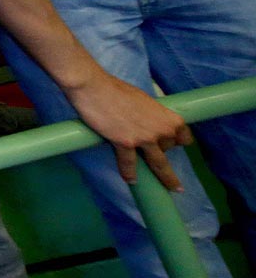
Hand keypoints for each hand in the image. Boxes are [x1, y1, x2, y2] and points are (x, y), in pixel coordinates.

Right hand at [69, 73, 193, 188]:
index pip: (183, 136)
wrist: (93, 88)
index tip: (172, 144)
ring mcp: (144, 138)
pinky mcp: (125, 144)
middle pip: (168, 149)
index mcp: (167, 116)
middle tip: (150, 152)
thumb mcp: (142, 100)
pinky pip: (130, 164)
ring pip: (159, 164)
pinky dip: (129, 173)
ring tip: (170, 188)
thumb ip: (149, 115)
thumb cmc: (115, 89)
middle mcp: (160, 129)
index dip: (177, 141)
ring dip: (166, 178)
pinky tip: (131, 180)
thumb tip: (144, 123)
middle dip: (160, 151)